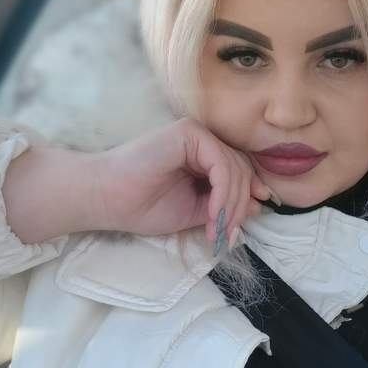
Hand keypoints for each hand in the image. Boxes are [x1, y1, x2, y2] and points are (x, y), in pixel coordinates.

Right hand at [88, 117, 274, 246]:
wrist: (106, 199)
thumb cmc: (143, 206)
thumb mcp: (196, 211)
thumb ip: (225, 205)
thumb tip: (261, 203)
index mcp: (202, 157)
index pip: (238, 175)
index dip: (245, 202)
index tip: (237, 231)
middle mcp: (202, 141)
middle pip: (241, 171)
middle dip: (240, 207)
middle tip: (228, 234)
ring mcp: (196, 134)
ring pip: (235, 169)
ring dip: (231, 205)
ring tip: (217, 229)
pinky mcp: (188, 132)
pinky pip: (221, 163)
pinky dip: (223, 192)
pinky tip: (212, 213)